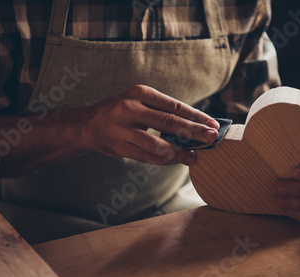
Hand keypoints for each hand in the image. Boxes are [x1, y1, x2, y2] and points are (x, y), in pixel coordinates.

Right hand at [70, 85, 219, 165]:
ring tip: (193, 157)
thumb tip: (195, 123)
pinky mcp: (118, 146)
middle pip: (169, 122)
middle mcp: (131, 108)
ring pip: (157, 143)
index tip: (213, 124)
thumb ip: (162, 111)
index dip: (196, 116)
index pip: (175, 106)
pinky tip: (175, 161)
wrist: (87, 124)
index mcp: (140, 93)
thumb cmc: (120, 112)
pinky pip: (145, 156)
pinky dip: (162, 160)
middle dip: (194, 132)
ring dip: (178, 152)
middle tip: (211, 138)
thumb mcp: (139, 101)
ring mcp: (122, 129)